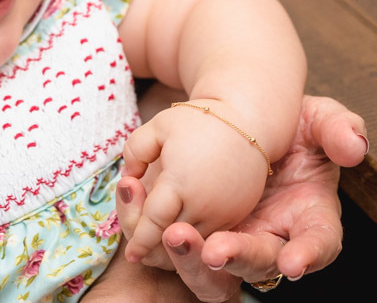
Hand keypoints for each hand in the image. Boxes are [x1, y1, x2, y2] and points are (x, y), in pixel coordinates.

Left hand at [117, 95, 367, 301]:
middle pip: (259, 263)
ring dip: (191, 259)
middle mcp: (274, 239)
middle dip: (237, 258)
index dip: (309, 255)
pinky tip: (139, 201)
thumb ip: (340, 129)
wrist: (248, 125)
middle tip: (214, 249)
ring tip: (173, 234)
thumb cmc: (295, 126)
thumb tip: (355, 147)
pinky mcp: (197, 235)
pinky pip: (176, 248)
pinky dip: (155, 235)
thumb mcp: (321, 118)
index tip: (294, 262)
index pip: (319, 243)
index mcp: (311, 216)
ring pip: (213, 271)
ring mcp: (235, 241)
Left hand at [120, 99, 269, 263]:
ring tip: (158, 219)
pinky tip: (181, 220)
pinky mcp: (236, 215)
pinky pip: (209, 236)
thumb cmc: (198, 122)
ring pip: (191, 244)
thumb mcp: (159, 126)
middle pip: (169, 238)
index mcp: (181, 181)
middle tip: (138, 221)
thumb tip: (129, 176)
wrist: (247, 122)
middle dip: (150, 239)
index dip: (140, 240)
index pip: (154, 222)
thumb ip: (135, 150)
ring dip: (171, 241)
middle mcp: (204, 203)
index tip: (130, 254)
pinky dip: (193, 236)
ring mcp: (224, 212)